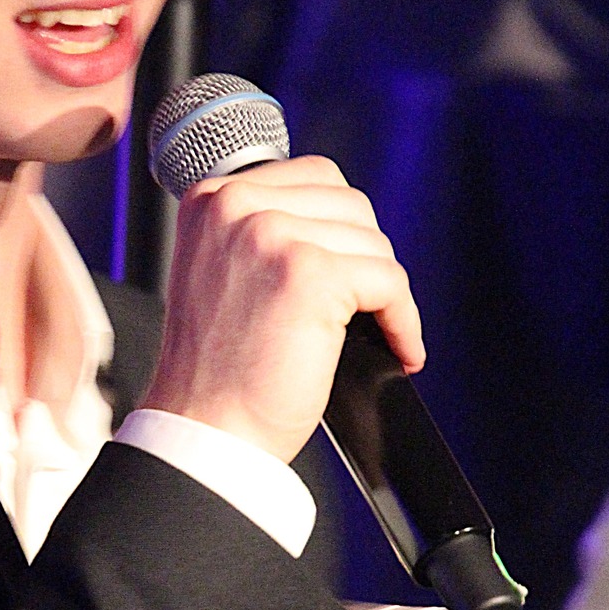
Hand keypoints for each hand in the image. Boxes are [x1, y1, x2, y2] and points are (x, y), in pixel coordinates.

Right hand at [141, 156, 423, 463]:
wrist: (205, 431)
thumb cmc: (216, 371)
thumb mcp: (222, 272)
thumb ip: (263, 233)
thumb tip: (341, 224)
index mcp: (211, 199)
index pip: (314, 178)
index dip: (342, 229)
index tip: (347, 272)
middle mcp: (235, 205)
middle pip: (351, 206)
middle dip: (365, 260)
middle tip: (361, 309)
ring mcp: (272, 235)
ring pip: (374, 244)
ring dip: (385, 295)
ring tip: (373, 334)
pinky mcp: (310, 274)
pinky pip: (390, 283)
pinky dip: (402, 322)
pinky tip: (396, 350)